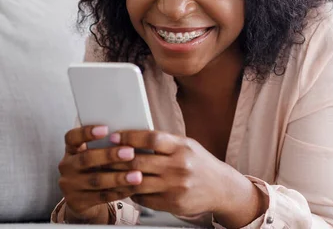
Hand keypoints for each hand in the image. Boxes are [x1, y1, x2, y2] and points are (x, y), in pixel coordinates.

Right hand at [57, 125, 143, 221]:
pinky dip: (120, 192)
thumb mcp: (96, 154)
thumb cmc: (98, 167)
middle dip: (110, 155)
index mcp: (71, 149)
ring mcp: (70, 186)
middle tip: (130, 152)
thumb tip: (132, 135)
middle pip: (86, 159)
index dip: (86, 132)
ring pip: (96, 180)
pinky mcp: (77, 202)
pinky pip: (102, 197)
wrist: (85, 198)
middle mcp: (67, 166)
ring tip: (137, 175)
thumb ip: (108, 144)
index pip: (72, 137)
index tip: (106, 129)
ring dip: (119, 178)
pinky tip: (134, 188)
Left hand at [106, 130, 225, 216]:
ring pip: (137, 182)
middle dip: (116, 159)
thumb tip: (134, 138)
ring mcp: (175, 186)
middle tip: (103, 156)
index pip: (150, 139)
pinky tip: (127, 187)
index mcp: (182, 147)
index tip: (115, 137)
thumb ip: (165, 143)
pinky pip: (144, 198)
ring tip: (108, 173)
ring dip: (119, 178)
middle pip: (139, 162)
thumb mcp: (188, 146)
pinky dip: (132, 192)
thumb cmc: (201, 164)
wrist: (221, 188)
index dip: (129, 137)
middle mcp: (179, 166)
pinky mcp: (173, 203)